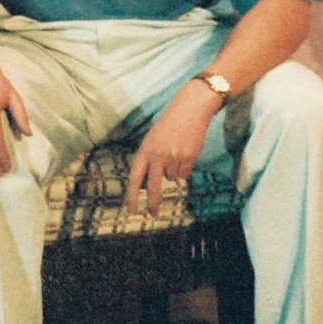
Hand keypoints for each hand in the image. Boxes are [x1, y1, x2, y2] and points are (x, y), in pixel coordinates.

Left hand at [124, 80, 221, 216]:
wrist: (190, 109)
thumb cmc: (169, 125)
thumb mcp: (152, 140)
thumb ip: (148, 160)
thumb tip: (147, 185)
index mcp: (145, 150)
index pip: (135, 177)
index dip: (132, 196)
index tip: (132, 210)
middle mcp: (157, 155)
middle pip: (153, 186)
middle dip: (152, 203)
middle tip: (152, 214)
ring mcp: (174, 156)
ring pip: (172, 178)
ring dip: (174, 171)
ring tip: (176, 152)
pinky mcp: (188, 157)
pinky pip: (184, 174)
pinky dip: (184, 168)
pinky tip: (185, 152)